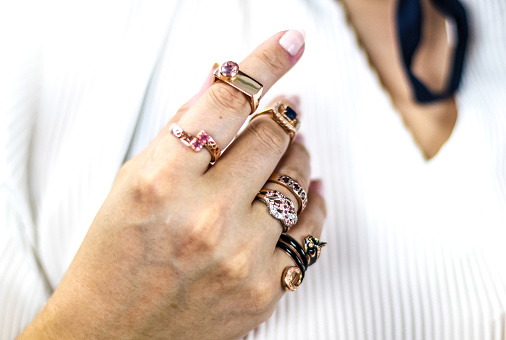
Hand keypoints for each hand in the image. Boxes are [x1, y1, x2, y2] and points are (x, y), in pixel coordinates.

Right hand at [20, 30, 325, 339]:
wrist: (115, 339)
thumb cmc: (115, 262)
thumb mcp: (131, 184)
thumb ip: (180, 132)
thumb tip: (221, 85)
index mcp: (160, 182)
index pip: (226, 101)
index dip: (263, 63)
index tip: (286, 45)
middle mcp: (204, 216)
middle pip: (271, 134)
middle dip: (281, 114)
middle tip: (284, 108)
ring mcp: (241, 254)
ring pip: (296, 176)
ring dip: (296, 152)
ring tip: (289, 146)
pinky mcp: (266, 286)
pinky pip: (311, 227)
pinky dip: (312, 201)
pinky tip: (308, 187)